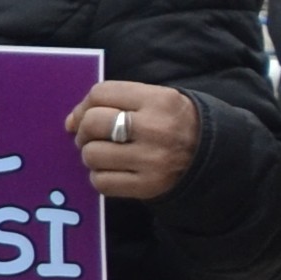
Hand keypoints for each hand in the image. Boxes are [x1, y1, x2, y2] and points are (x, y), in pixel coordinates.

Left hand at [73, 81, 197, 202]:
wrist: (211, 156)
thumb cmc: (173, 123)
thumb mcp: (155, 100)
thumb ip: (115, 101)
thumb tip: (70, 121)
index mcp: (158, 100)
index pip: (101, 93)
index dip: (84, 105)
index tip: (84, 115)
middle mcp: (155, 129)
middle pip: (93, 123)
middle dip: (84, 131)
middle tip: (91, 137)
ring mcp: (152, 160)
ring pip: (92, 154)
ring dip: (92, 155)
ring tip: (106, 154)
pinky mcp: (147, 186)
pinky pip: (101, 181)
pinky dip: (100, 176)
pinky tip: (114, 171)